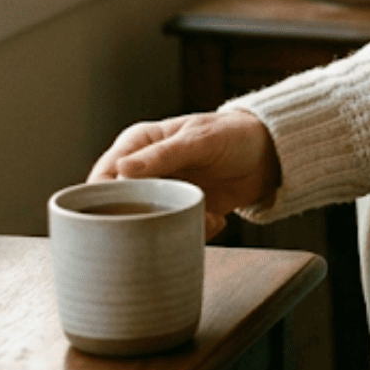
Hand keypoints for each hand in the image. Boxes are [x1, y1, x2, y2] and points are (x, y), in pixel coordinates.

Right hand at [89, 110, 281, 238]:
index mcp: (136, 145)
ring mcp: (159, 195)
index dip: (106, 200)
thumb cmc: (232, 135)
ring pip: (143, 225)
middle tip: (170, 220)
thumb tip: (121, 169)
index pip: (102, 177)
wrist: (267, 155)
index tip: (129, 212)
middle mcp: (141, 172)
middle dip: (141, 220)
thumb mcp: (200, 140)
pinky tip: (215, 220)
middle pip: (116, 208)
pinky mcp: (178, 213)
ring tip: (204, 216)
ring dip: (170, 228)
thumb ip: (163, 155)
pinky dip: (192, 233)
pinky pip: (170, 234)